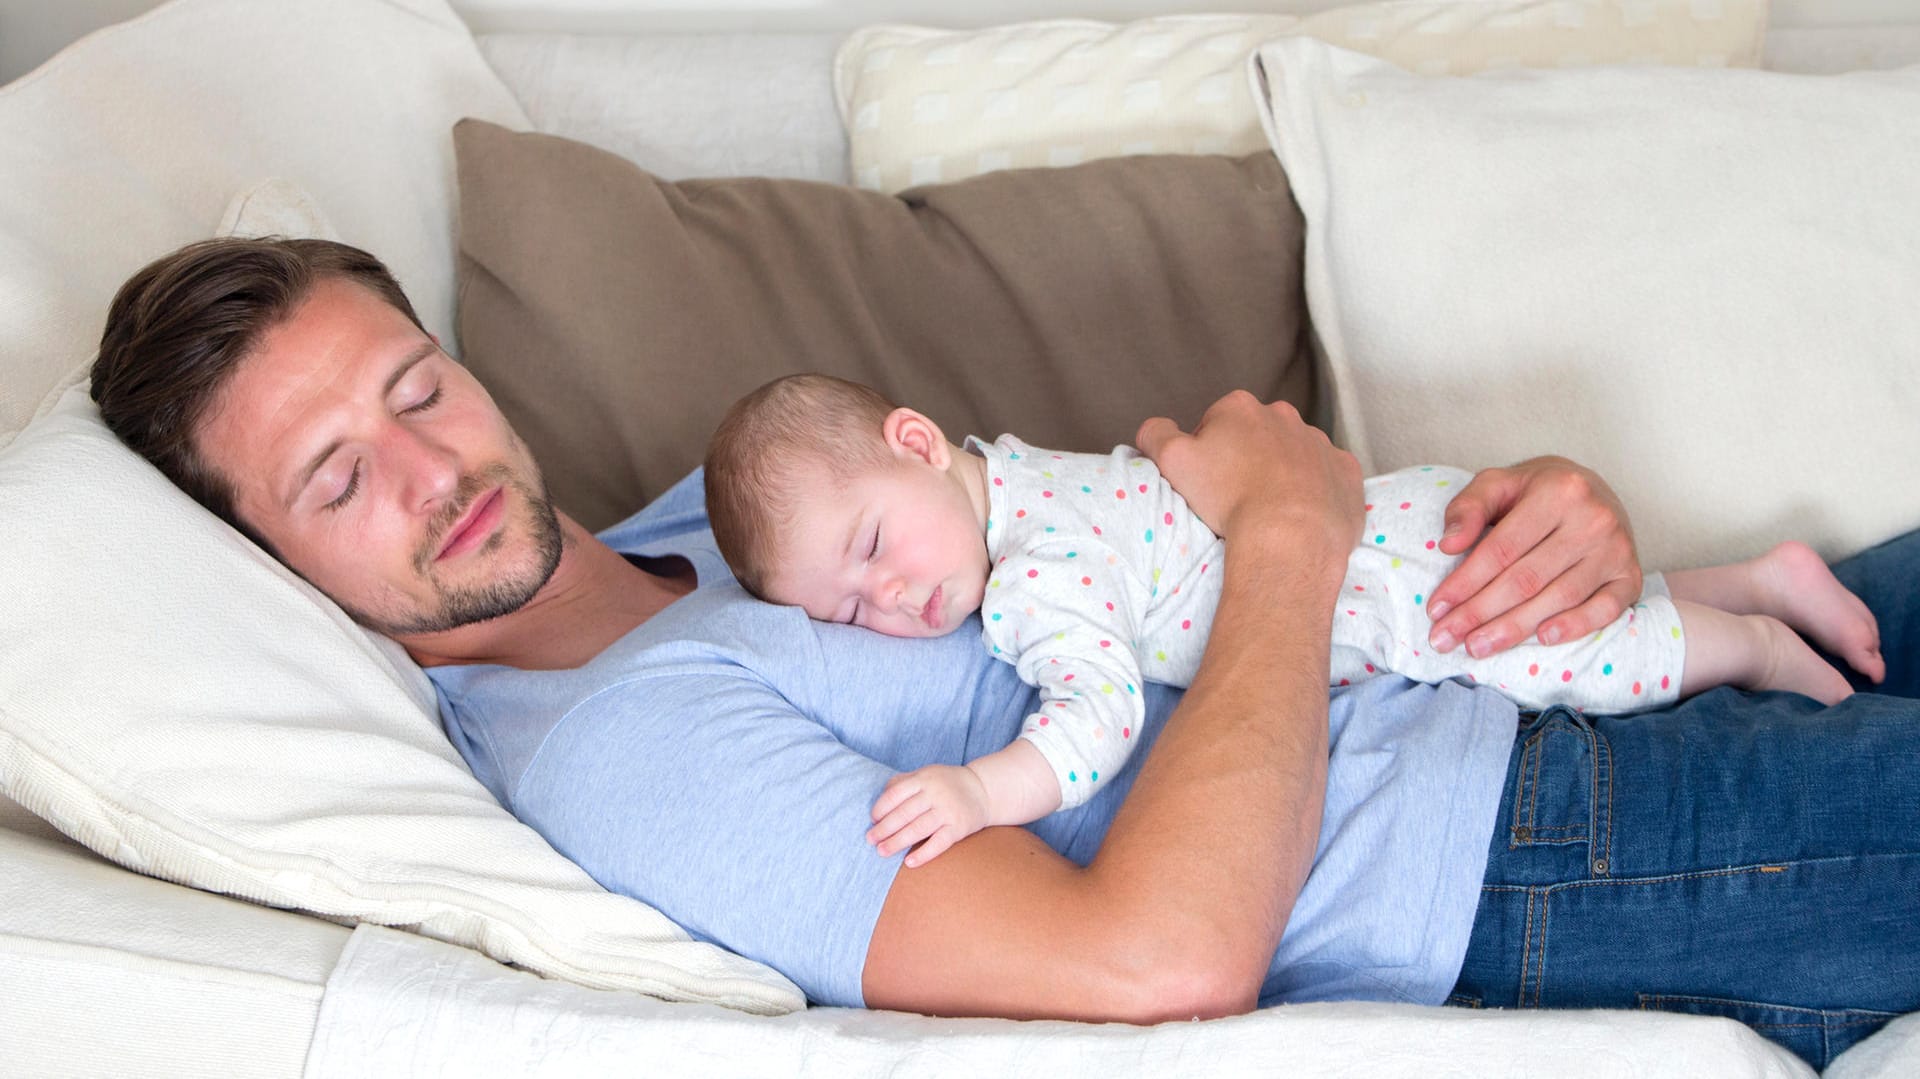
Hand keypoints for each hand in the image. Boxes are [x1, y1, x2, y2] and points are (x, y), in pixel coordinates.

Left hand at [868, 764, 991, 868]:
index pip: (896, 793)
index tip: (873, 819)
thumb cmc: (947, 784)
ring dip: (897, 842)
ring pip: (918, 829)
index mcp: (924, 778)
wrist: (984, 790)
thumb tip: (879, 800)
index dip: (882, 807)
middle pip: (904, 813)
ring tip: (882, 852)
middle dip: (884, 828)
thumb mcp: (926, 774)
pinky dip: (923, 854)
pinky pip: (939, 843)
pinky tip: (909, 862)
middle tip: (870, 840)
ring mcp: (948, 811)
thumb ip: (903, 782)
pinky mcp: (959, 828)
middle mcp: (936, 793)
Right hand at [1137, 391, 1362, 557]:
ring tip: (1270, 511)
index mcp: (1240, 408)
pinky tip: (1303, 516)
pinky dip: (1317, 492)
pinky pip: (1328, 477)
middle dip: (1247, 460)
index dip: (1206, 454)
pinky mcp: (1346, 471)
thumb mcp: (1171, 462)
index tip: (1208, 484)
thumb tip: (1153, 427)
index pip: (1214, 424)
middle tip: (1237, 498)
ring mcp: (1320, 442)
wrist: (1290, 536)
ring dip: (1283, 475)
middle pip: (1256, 436)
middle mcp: (1283, 416)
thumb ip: (1154, 434)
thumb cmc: (1229, 498)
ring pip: (1294, 455)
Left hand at [1425, 456, 1640, 657]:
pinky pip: (1605, 609)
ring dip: (1514, 628)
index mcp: (1558, 491)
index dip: (1465, 582)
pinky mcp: (1630, 575)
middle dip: (1480, 613)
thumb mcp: (1499, 483)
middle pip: (1526, 578)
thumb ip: (1468, 508)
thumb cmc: (1537, 491)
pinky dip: (1575, 626)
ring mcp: (1616, 550)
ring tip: (1477, 646)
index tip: (1435, 609)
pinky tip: (1543, 639)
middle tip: (1445, 638)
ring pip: (1559, 597)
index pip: (1501, 548)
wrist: (1592, 490)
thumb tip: (1448, 544)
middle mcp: (1593, 519)